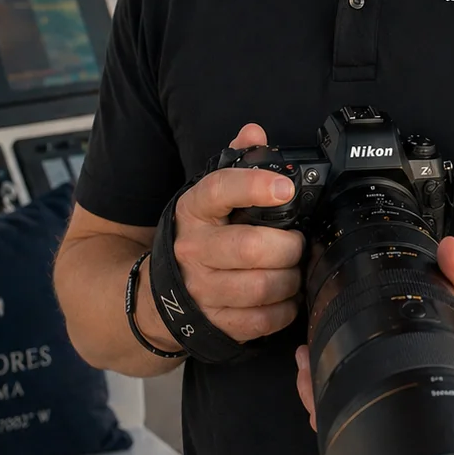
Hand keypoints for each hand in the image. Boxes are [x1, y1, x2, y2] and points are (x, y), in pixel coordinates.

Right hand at [158, 123, 304, 343]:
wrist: (156, 294)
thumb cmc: (200, 236)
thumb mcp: (210, 198)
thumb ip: (236, 163)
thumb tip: (255, 132)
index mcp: (194, 209)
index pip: (221, 189)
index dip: (255, 186)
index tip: (285, 188)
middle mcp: (192, 249)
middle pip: (253, 248)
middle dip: (289, 246)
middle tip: (297, 243)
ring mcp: (200, 290)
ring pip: (262, 286)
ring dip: (291, 279)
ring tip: (293, 269)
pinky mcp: (213, 322)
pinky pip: (262, 320)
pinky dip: (284, 309)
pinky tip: (285, 296)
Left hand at [293, 236, 453, 429]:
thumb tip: (449, 249)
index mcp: (438, 383)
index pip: (377, 395)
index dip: (337, 386)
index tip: (312, 360)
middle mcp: (422, 403)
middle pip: (359, 412)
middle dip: (322, 391)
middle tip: (301, 361)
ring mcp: (414, 409)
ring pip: (362, 414)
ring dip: (330, 393)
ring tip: (306, 365)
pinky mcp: (413, 404)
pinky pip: (374, 405)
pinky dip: (350, 390)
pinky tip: (333, 370)